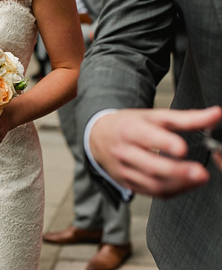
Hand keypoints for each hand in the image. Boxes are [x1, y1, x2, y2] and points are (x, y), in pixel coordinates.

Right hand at [90, 106, 221, 197]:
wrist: (98, 137)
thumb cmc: (128, 124)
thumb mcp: (152, 116)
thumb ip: (186, 118)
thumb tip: (216, 114)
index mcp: (129, 129)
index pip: (146, 137)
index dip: (164, 143)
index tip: (182, 148)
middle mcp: (124, 152)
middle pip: (150, 166)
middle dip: (177, 171)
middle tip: (201, 172)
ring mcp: (124, 170)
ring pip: (152, 183)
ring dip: (179, 184)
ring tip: (199, 178)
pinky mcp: (127, 184)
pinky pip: (152, 193)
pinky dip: (173, 190)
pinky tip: (187, 184)